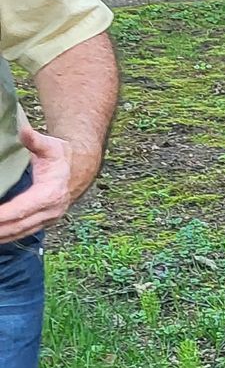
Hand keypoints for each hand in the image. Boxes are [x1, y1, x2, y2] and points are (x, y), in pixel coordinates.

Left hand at [0, 122, 96, 242]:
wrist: (74, 171)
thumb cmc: (58, 157)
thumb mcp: (50, 146)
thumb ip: (35, 140)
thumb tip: (24, 131)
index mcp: (51, 193)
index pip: (24, 208)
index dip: (5, 213)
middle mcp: (51, 210)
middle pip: (20, 224)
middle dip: (0, 226)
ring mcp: (48, 219)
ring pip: (20, 232)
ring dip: (2, 235)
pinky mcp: (42, 223)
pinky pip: (22, 233)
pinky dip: (7, 236)